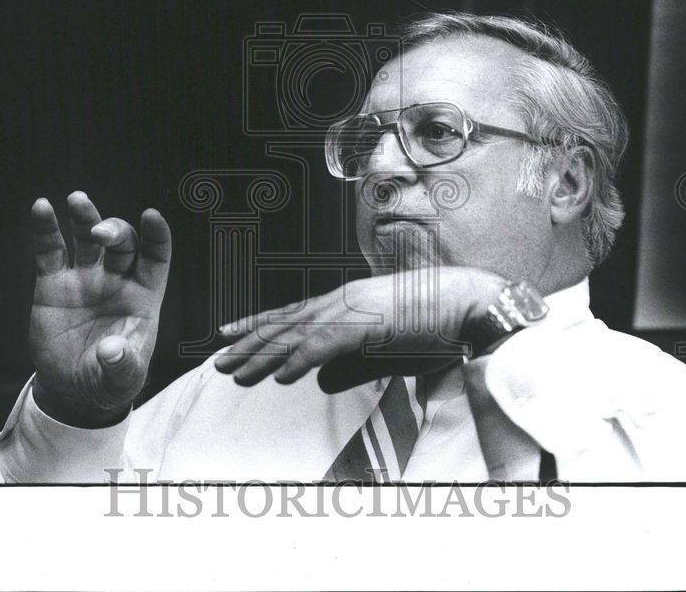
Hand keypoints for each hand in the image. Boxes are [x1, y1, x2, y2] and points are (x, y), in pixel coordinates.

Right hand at [28, 192, 171, 426]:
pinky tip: (41, 207)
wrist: (72, 390)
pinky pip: (50, 250)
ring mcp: (84, 278)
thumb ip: (121, 365)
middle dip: (114, 232)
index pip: (155, 258)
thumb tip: (112, 351)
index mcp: (143, 296)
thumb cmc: (108, 379)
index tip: (152, 216)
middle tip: (99, 234)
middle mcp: (116, 280)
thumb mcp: (121, 379)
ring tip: (77, 199)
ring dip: (84, 217)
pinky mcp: (53, 283)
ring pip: (86, 238)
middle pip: (122, 243)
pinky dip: (45, 229)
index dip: (157, 236)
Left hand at [214, 266, 503, 392]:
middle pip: (285, 325)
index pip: (291, 315)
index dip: (258, 326)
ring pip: (297, 335)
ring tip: (236, 373)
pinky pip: (326, 344)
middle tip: (218, 362)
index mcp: (345, 303)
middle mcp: (342, 301)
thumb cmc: (432, 323)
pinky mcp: (367, 324)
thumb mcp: (383, 349)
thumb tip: (320, 384)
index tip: (229, 335)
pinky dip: (300, 360)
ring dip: (264, 355)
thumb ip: (350, 366)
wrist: (467, 301)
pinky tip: (280, 377)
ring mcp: (353, 310)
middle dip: (250, 344)